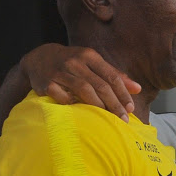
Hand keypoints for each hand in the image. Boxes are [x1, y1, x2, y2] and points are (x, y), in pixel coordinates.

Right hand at [19, 44, 140, 120]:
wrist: (38, 58)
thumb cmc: (72, 63)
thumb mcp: (92, 63)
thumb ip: (114, 75)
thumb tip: (137, 89)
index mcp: (89, 55)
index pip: (111, 76)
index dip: (123, 93)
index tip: (130, 109)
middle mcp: (75, 61)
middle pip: (100, 85)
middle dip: (114, 104)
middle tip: (123, 119)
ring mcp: (60, 72)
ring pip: (84, 90)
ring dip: (98, 106)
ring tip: (107, 118)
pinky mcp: (47, 83)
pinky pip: (64, 98)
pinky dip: (74, 105)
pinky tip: (81, 113)